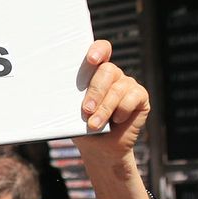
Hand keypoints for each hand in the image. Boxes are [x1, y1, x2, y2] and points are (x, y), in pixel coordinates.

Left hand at [73, 40, 150, 165]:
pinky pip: (132, 98)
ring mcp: (127, 84)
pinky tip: (116, 121)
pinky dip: (121, 112)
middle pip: (107, 70)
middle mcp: (112, 74)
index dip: (98, 50)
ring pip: (117, 89)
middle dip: (95, 92)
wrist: (100, 148)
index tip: (91, 59)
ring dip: (104, 109)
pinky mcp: (141, 97)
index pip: (101, 50)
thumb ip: (69, 98)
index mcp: (94, 72)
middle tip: (86, 110)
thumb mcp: (71, 112)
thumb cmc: (82, 126)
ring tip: (93, 125)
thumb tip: (56, 92)